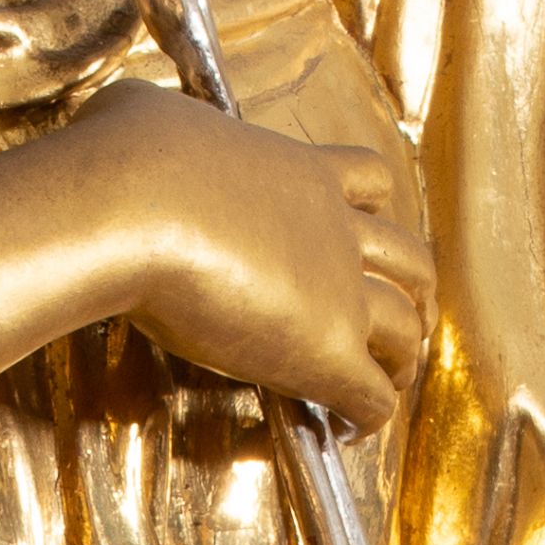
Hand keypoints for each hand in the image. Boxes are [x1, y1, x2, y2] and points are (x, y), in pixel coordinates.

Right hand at [105, 99, 434, 427]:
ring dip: (403, 358)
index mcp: (302, 170)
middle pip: (410, 257)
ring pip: (405, 330)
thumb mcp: (152, 115)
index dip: (374, 212)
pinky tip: (352, 429)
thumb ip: (164, 122)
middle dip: (415, 290)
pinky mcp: (326, 351)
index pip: (368, 181)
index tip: (364, 235)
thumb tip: (136, 118)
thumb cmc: (129, 158)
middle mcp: (336, 228)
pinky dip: (372, 416)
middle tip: (404, 315)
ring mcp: (339, 292)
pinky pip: (372, 395)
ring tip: (390, 381)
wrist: (132, 206)